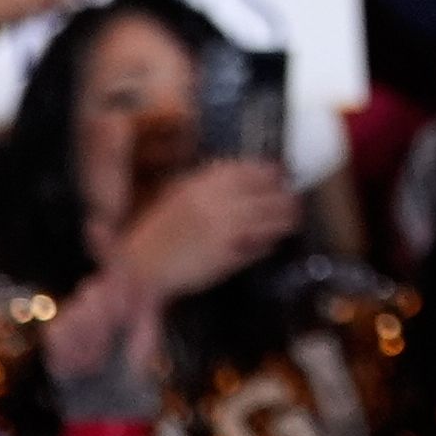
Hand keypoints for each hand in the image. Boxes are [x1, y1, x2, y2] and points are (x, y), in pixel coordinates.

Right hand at [108, 159, 301, 304]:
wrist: (142, 266)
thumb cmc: (158, 233)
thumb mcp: (180, 196)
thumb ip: (209, 185)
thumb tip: (244, 177)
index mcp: (204, 183)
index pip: (252, 169)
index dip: (272, 172)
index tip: (282, 175)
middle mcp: (219, 200)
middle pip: (269, 191)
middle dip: (286, 195)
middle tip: (293, 200)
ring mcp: (227, 227)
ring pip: (272, 217)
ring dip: (287, 218)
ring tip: (292, 220)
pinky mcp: (230, 253)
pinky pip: (261, 243)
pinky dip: (271, 241)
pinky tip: (274, 241)